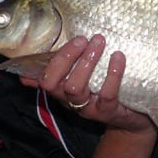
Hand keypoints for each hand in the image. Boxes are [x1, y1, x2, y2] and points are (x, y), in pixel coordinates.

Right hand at [20, 34, 154, 135]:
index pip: (45, 79)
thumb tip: (27, 72)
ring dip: (86, 62)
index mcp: (62, 91)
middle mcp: (70, 101)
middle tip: (84, 39)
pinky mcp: (107, 112)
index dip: (53, 60)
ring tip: (99, 42)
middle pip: (55, 83)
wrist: (131, 119)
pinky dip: (112, 73)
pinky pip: (106, 94)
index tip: (74, 39)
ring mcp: (87, 109)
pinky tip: (117, 56)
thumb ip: (63, 72)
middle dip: (67, 57)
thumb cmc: (104, 93)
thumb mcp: (83, 83)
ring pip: (75, 88)